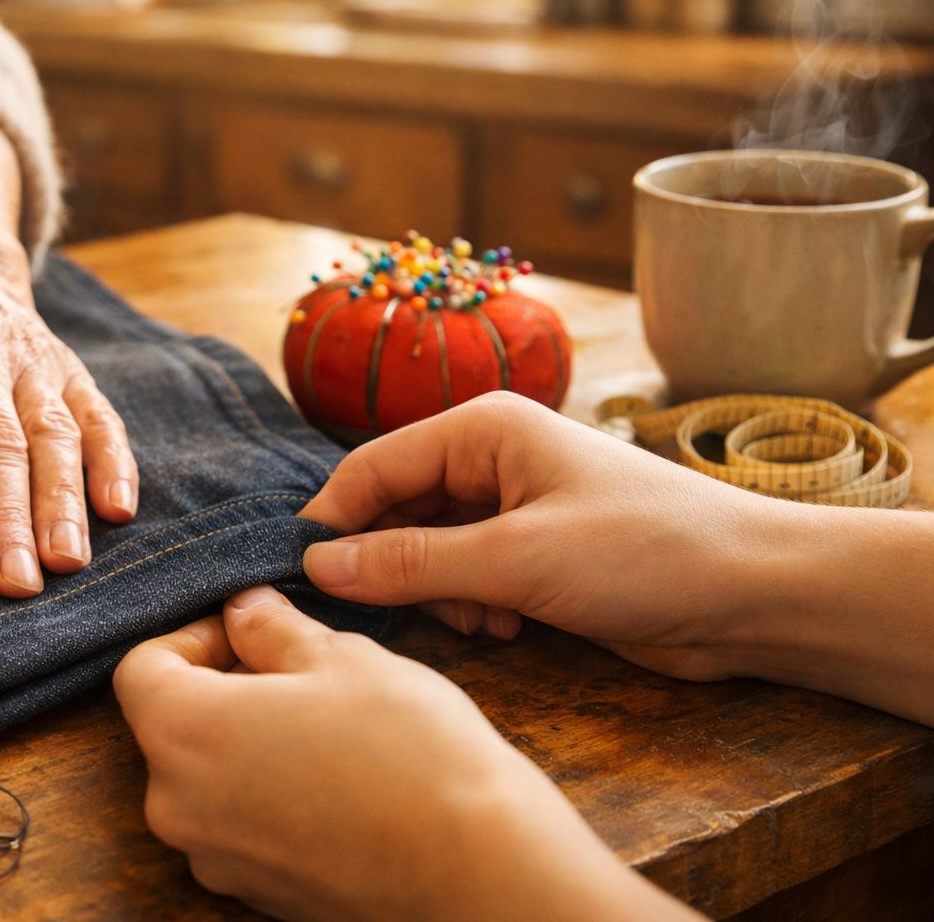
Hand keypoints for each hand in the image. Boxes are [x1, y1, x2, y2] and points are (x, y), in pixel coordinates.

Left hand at [114, 586, 693, 920]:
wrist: (476, 867)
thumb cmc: (408, 750)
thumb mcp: (340, 657)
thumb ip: (272, 629)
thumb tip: (244, 612)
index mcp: (182, 732)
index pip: (142, 668)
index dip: (192, 634)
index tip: (247, 627)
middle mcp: (177, 805)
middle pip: (172, 726)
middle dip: (226, 686)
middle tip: (298, 666)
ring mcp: (215, 859)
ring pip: (209, 777)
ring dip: (250, 742)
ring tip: (328, 722)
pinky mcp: (257, 894)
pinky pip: (243, 826)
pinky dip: (272, 794)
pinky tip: (339, 778)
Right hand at [299, 391, 791, 680]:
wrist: (755, 596)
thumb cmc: (645, 553)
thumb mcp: (515, 560)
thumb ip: (410, 563)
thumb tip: (316, 566)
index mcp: (483, 428)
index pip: (372, 467)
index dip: (331, 522)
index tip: (299, 580)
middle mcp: (491, 458)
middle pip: (395, 509)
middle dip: (392, 565)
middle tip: (397, 615)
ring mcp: (513, 506)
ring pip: (427, 549)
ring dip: (437, 593)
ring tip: (481, 620)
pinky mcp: (533, 552)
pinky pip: (465, 575)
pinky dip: (470, 605)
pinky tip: (507, 627)